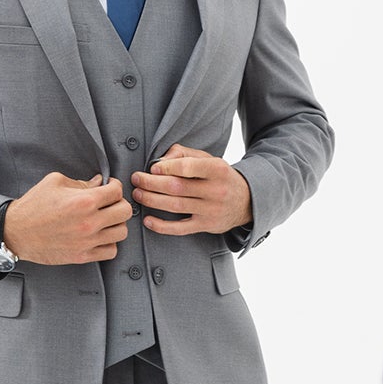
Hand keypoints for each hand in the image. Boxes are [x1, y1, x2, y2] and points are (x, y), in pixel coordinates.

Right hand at [2, 172, 133, 263]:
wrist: (15, 232)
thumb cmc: (32, 207)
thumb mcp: (55, 182)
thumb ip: (81, 182)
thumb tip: (98, 183)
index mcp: (84, 201)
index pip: (117, 191)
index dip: (115, 185)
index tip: (109, 187)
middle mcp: (89, 222)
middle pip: (125, 212)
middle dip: (119, 203)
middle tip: (110, 203)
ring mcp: (87, 241)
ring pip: (122, 232)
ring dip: (116, 224)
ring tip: (106, 220)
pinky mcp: (82, 256)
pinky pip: (111, 251)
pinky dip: (109, 243)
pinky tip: (100, 236)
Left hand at [132, 145, 252, 235]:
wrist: (246, 201)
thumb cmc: (220, 177)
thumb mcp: (209, 159)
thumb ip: (184, 155)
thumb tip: (160, 161)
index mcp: (217, 169)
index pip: (187, 167)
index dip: (166, 167)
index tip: (151, 169)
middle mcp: (216, 190)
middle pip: (177, 187)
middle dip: (151, 183)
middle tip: (136, 179)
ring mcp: (211, 210)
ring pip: (175, 206)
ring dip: (152, 200)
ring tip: (138, 194)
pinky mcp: (207, 226)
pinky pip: (180, 228)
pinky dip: (162, 226)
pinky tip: (148, 220)